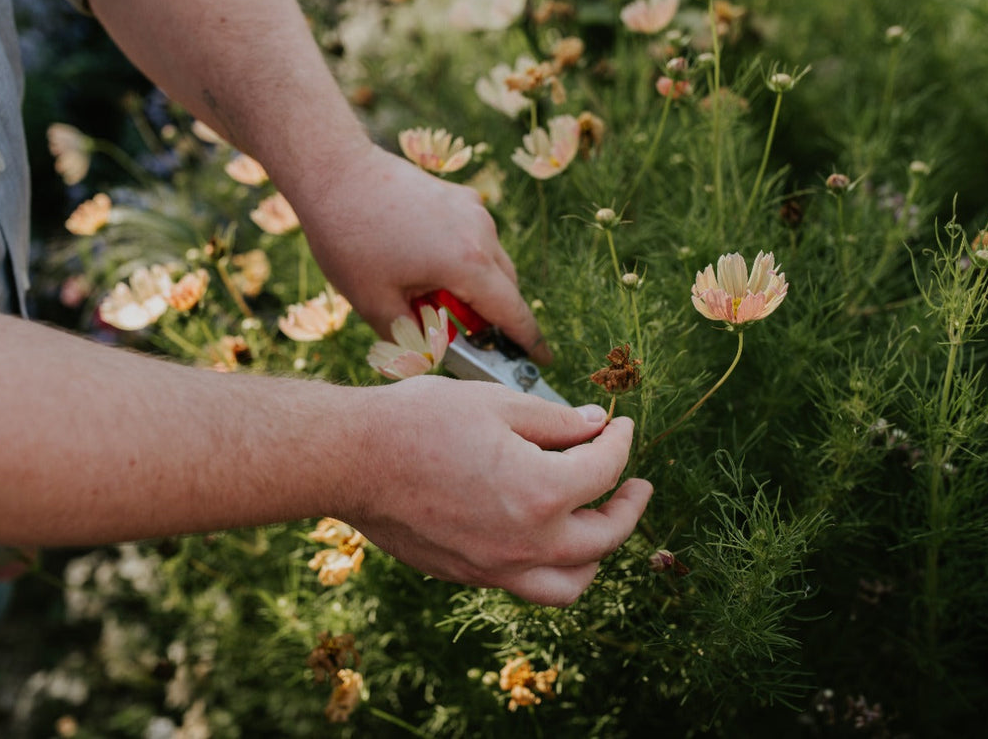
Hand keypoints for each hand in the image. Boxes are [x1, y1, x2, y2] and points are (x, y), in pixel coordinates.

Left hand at [292, 145, 552, 363]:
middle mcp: (480, 233)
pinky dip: (465, 260)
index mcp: (466, 264)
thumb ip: (410, 339)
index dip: (529, 342)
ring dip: (477, 287)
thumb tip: (430, 358)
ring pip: (493, 262)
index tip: (541, 360)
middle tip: (470, 339)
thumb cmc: (350, 239)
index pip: (513, 313)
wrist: (335, 172)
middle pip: (507, 288)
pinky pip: (476, 238)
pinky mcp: (460, 196)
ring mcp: (472, 210)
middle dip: (496, 317)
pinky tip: (425, 265)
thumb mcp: (374, 304)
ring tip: (434, 301)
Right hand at [341, 377, 652, 605]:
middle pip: (604, 537)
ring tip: (600, 528)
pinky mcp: (466, 574)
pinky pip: (525, 584)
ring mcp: (495, 567)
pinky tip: (542, 535)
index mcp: (541, 492)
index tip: (621, 425)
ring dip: (595, 557)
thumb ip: (556, 421)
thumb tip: (596, 424)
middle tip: (637, 485)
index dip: (621, 441)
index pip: (605, 470)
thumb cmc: (418, 422)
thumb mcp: (497, 404)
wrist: (350, 459)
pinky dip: (549, 566)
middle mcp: (526, 542)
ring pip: (569, 584)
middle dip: (629, 506)